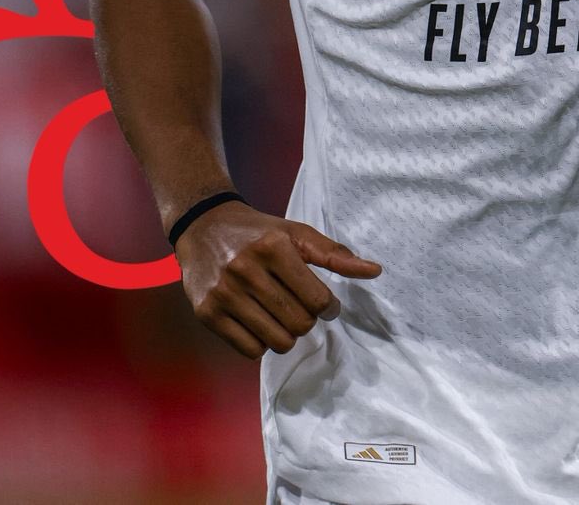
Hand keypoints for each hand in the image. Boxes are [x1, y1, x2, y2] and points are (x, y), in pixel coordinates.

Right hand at [174, 201, 382, 358]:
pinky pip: (250, 350)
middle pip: (298, 324)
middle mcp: (245, 270)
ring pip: (276, 342)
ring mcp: (224, 294)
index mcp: (273, 247)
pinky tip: (259, 322)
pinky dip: (262, 343)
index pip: (316, 299)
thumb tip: (375, 271)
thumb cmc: (259, 232)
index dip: (328, 307)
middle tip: (300, 307)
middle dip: (307, 320)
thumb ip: (334, 253)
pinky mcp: (207, 314)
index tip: (326, 304)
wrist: (204, 227)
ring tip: (281, 315)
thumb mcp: (297, 233)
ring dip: (286, 334)